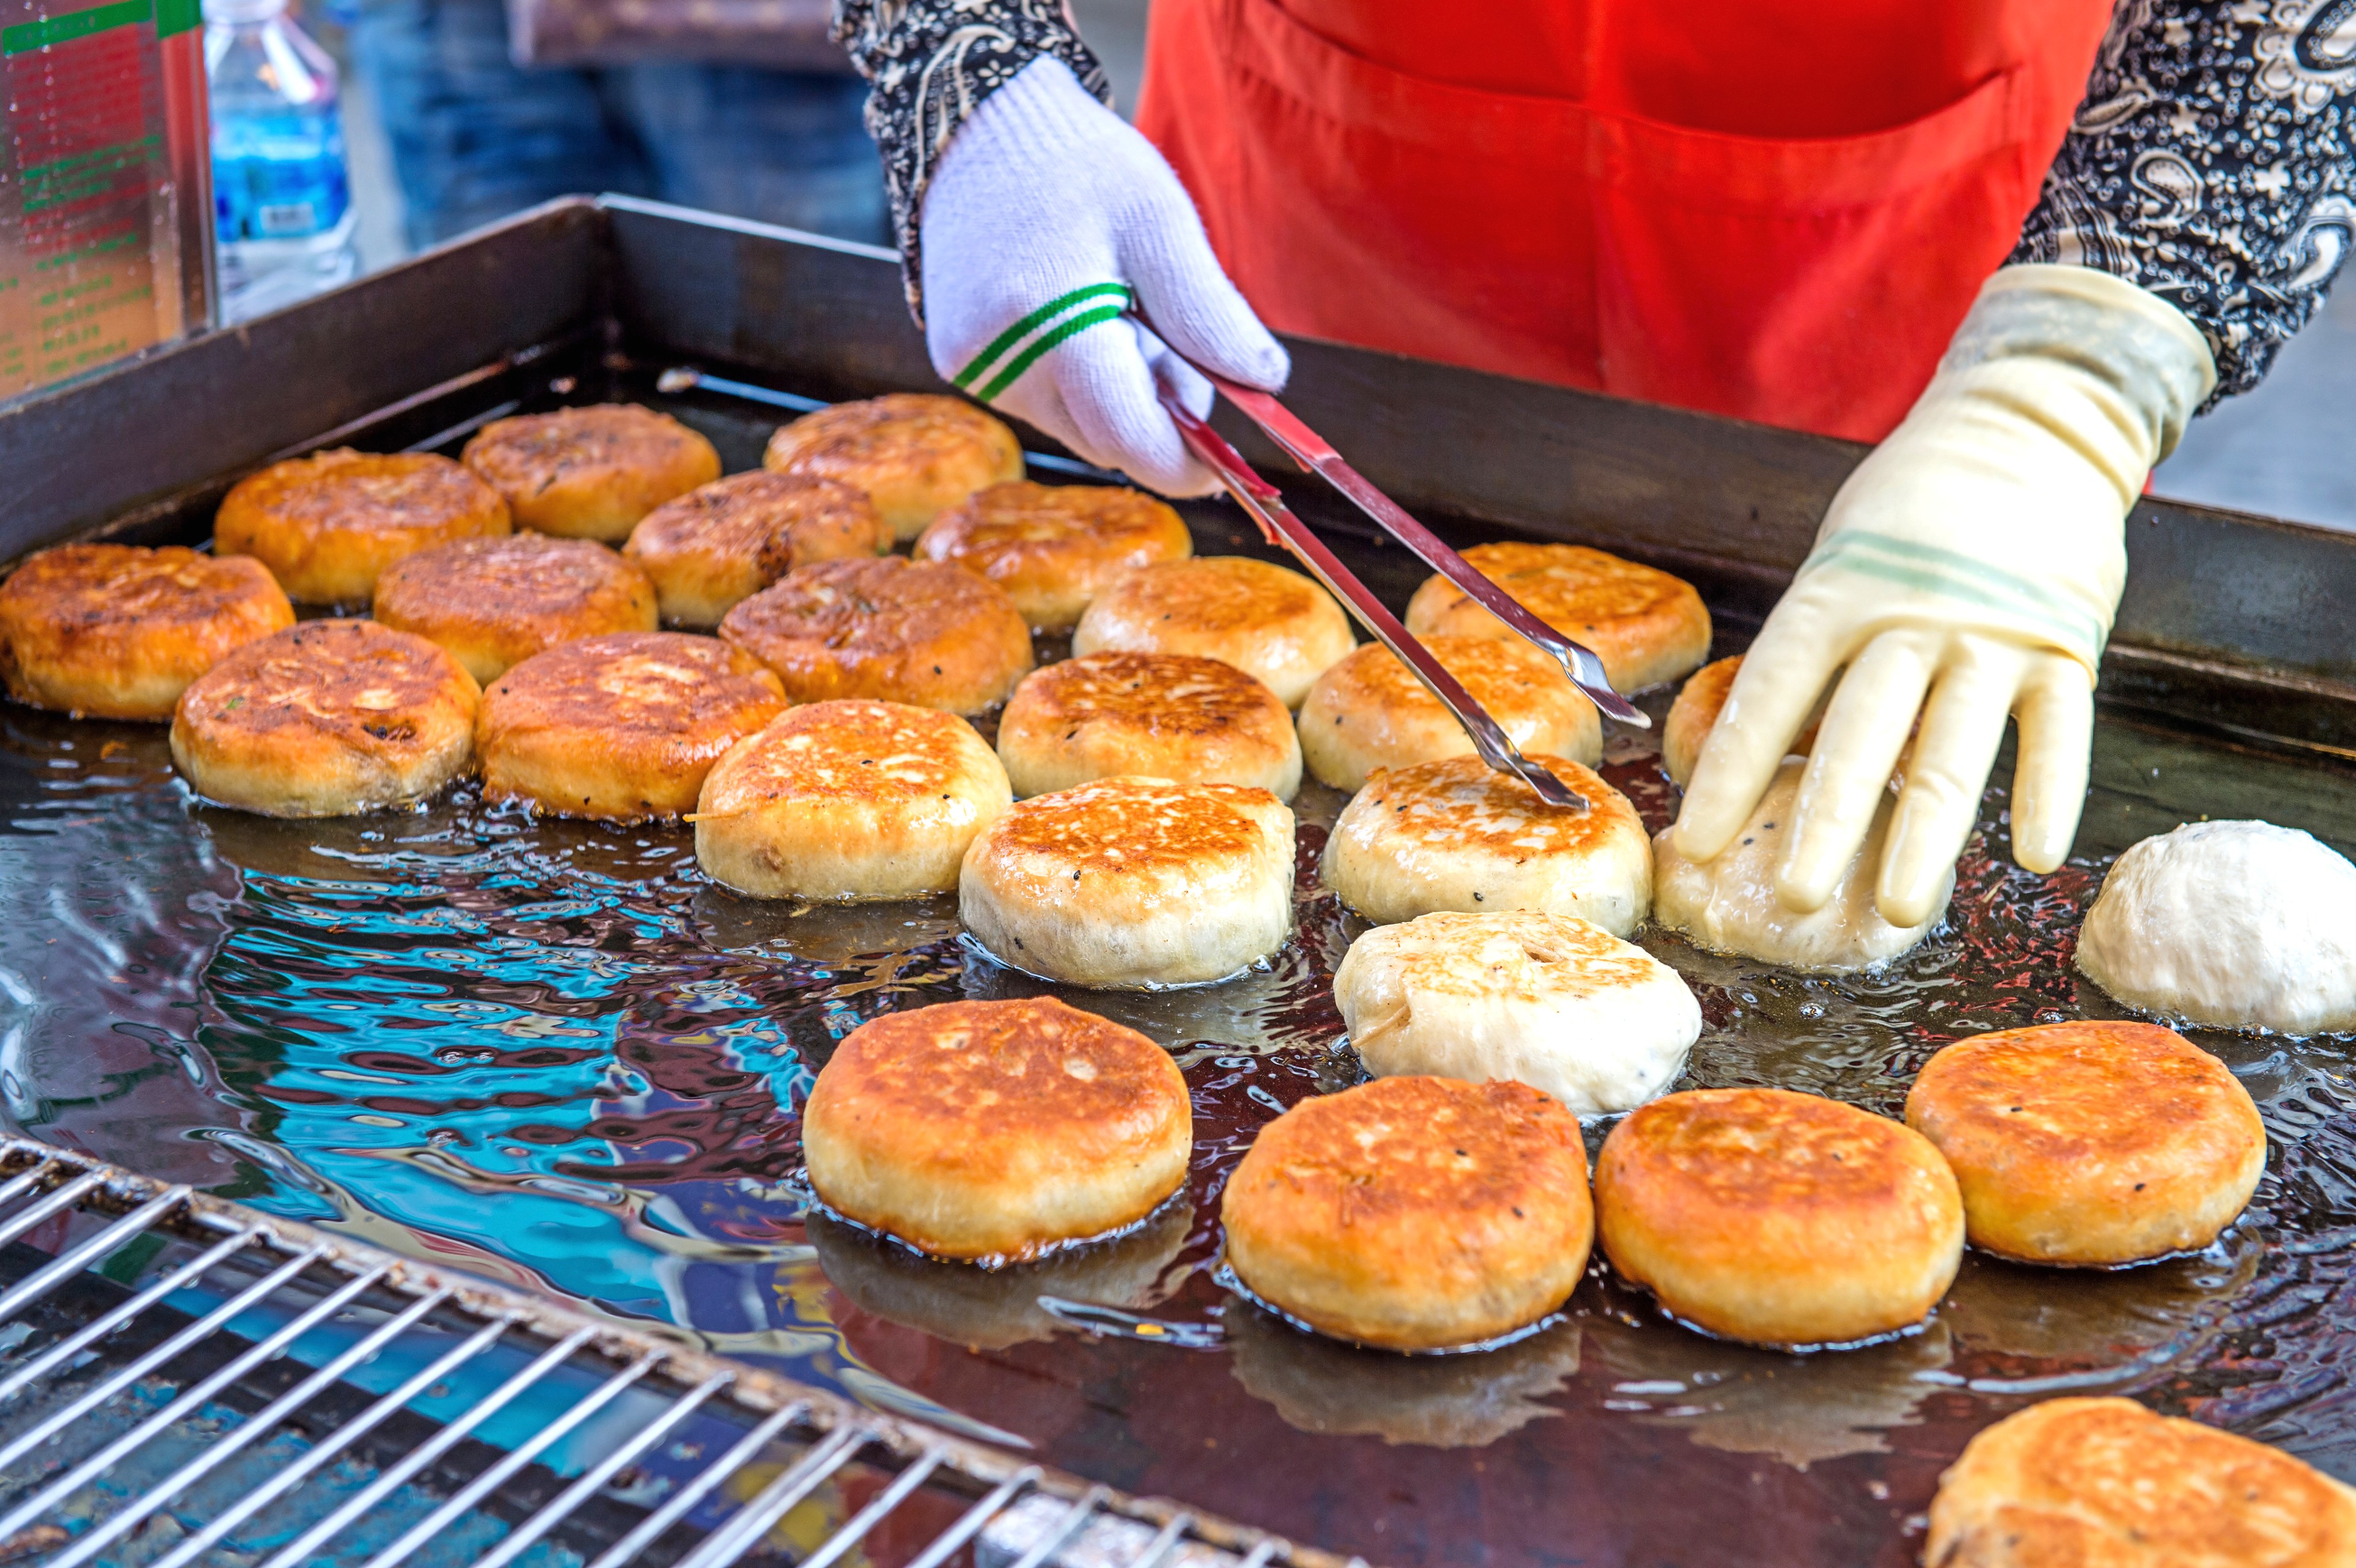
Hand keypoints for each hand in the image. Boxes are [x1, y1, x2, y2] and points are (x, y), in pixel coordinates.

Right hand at [918, 58, 1287, 495]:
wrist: (978, 126)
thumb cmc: (1076, 164)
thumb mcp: (1161, 223)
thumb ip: (1210, 313)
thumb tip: (1266, 384)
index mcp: (1048, 319)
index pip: (1126, 433)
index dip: (1182, 463)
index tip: (1222, 466)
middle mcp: (996, 358)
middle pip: (1103, 439)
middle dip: (1154, 414)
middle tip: (1173, 341)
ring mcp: (969, 366)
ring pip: (1074, 425)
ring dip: (1117, 394)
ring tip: (1123, 312)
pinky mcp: (958, 362)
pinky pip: (1041, 401)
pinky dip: (1078, 379)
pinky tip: (1082, 315)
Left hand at [1672, 265, 2214, 926]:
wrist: (2027, 427)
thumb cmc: (1908, 509)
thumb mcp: (1838, 561)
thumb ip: (1814, 650)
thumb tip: (1767, 756)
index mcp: (1835, 595)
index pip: (1771, 696)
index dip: (1729, 773)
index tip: (1694, 843)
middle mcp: (1908, 619)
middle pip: (1860, 736)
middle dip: (1826, 822)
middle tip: (1793, 898)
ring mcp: (1990, 636)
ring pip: (1953, 749)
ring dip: (1924, 835)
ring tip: (1896, 909)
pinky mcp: (2064, 647)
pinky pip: (2058, 733)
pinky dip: (2050, 794)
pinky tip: (2035, 858)